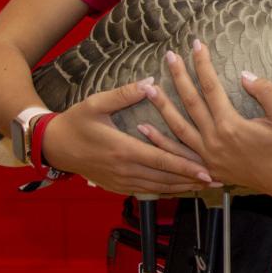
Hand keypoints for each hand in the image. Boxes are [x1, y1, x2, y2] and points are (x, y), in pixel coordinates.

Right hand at [40, 78, 212, 194]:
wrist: (53, 146)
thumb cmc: (76, 122)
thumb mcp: (97, 103)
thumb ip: (125, 94)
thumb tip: (150, 81)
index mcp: (123, 149)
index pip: (162, 161)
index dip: (186, 166)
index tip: (207, 170)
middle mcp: (124, 170)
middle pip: (165, 179)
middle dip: (192, 180)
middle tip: (218, 180)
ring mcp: (120, 181)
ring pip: (158, 187)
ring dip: (182, 187)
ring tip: (205, 186)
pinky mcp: (117, 186)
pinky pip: (146, 190)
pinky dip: (165, 189)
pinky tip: (180, 187)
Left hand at [142, 40, 271, 200]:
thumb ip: (267, 93)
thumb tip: (244, 75)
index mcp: (231, 126)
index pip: (211, 87)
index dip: (203, 64)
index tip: (196, 45)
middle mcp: (214, 140)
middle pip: (191, 102)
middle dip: (179, 77)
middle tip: (169, 56)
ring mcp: (207, 155)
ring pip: (178, 126)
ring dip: (162, 106)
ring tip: (149, 88)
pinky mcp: (206, 166)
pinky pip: (177, 152)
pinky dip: (160, 141)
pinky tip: (145, 129)